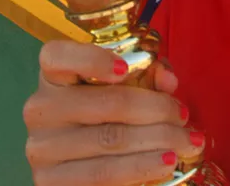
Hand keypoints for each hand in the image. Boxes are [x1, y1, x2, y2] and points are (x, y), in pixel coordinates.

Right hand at [24, 40, 203, 185]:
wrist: (82, 164)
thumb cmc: (106, 116)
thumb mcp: (124, 88)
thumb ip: (147, 75)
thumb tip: (167, 81)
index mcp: (53, 76)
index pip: (57, 57)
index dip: (92, 59)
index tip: (126, 69)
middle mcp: (41, 109)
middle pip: (105, 103)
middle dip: (156, 109)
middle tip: (184, 116)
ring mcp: (43, 148)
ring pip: (110, 141)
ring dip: (158, 141)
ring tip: (188, 142)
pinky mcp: (51, 182)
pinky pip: (103, 176)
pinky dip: (142, 168)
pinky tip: (167, 163)